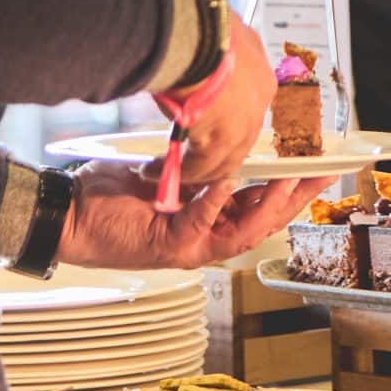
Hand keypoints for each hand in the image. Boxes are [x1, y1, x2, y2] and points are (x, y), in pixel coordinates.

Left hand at [58, 160, 334, 269]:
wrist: (68, 214)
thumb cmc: (109, 194)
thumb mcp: (165, 176)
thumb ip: (197, 170)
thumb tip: (228, 143)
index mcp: (208, 223)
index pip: (261, 209)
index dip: (292, 191)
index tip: (318, 167)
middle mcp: (204, 240)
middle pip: (264, 224)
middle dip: (295, 199)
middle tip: (322, 173)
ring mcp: (188, 248)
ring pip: (242, 231)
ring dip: (266, 202)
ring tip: (287, 175)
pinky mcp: (167, 245)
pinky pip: (200, 224)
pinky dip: (217, 202)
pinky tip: (231, 180)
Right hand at [177, 17, 273, 184]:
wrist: (191, 26)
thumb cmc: (196, 21)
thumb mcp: (214, 33)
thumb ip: (210, 51)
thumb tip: (194, 49)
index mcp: (259, 74)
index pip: (246, 110)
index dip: (223, 123)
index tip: (202, 130)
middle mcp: (259, 100)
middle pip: (239, 139)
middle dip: (211, 153)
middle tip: (186, 160)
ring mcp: (244, 121)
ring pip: (222, 159)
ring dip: (193, 170)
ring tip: (164, 169)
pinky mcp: (221, 138)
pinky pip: (199, 167)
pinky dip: (177, 173)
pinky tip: (155, 170)